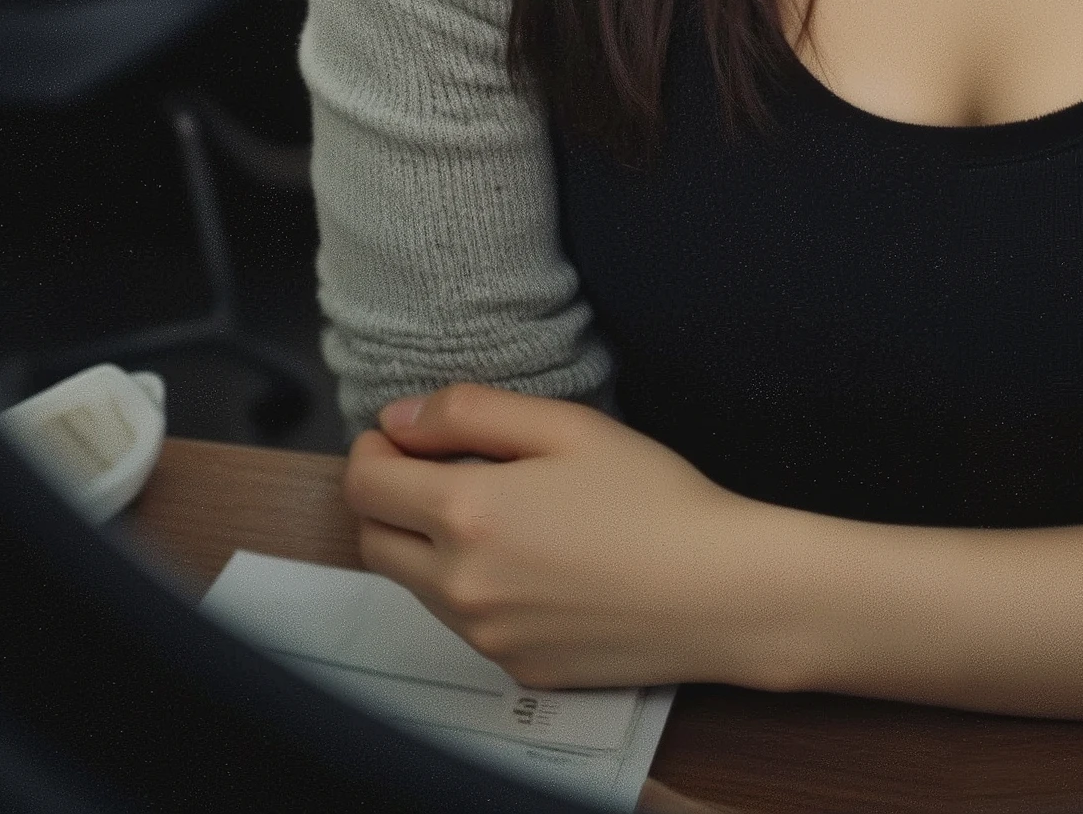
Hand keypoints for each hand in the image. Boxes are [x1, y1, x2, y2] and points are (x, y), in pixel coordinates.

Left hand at [343, 383, 764, 688]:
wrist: (716, 591)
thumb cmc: (652, 496)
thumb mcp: (566, 426)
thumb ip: (471, 413)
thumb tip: (398, 421)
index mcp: (466, 514)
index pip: (365, 486)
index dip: (372, 451)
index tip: (401, 435)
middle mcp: (460, 586)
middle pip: (374, 543)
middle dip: (387, 499)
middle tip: (436, 467)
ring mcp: (485, 637)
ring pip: (415, 587)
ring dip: (425, 545)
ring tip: (494, 510)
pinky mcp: (515, 668)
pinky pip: (465, 624)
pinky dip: (472, 588)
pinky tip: (534, 561)